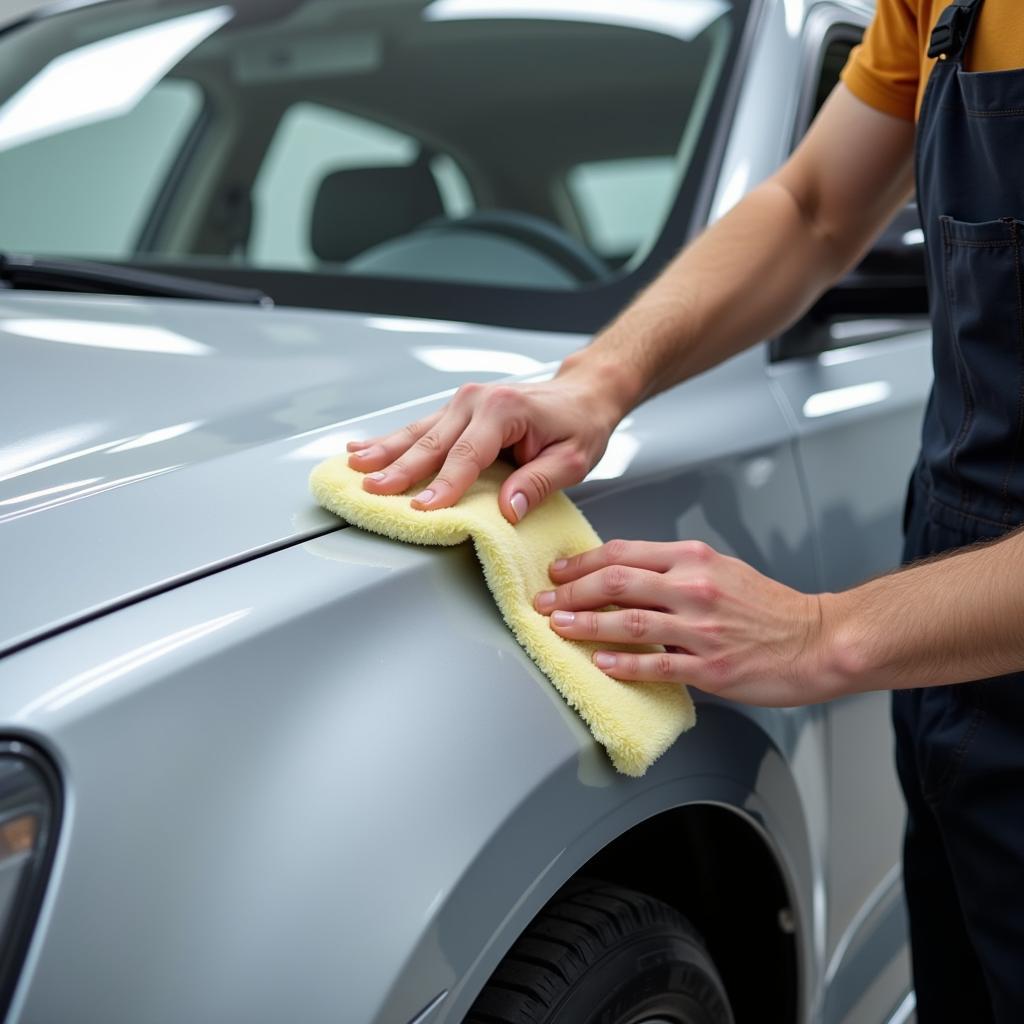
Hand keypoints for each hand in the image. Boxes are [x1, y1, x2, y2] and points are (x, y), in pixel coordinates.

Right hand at [346, 358, 629, 522]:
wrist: (584, 393)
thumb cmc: (580, 425)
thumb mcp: (572, 460)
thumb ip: (537, 484)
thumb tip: (506, 509)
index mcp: (504, 411)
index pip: (467, 456)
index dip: (444, 486)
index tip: (422, 509)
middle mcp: (478, 401)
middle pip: (431, 442)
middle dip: (398, 468)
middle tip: (371, 489)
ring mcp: (464, 402)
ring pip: (417, 432)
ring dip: (384, 451)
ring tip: (353, 466)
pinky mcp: (457, 409)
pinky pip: (420, 428)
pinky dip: (392, 440)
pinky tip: (364, 447)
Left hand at [534, 539, 833, 706]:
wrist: (818, 639)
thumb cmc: (769, 608)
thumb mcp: (720, 570)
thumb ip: (674, 571)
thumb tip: (624, 578)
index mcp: (694, 559)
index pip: (624, 553)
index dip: (582, 563)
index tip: (557, 571)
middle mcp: (694, 588)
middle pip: (618, 581)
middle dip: (572, 591)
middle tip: (544, 601)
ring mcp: (702, 628)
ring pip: (630, 621)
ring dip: (586, 624)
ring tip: (557, 627)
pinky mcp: (711, 666)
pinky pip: (657, 664)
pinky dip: (624, 663)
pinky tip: (600, 662)